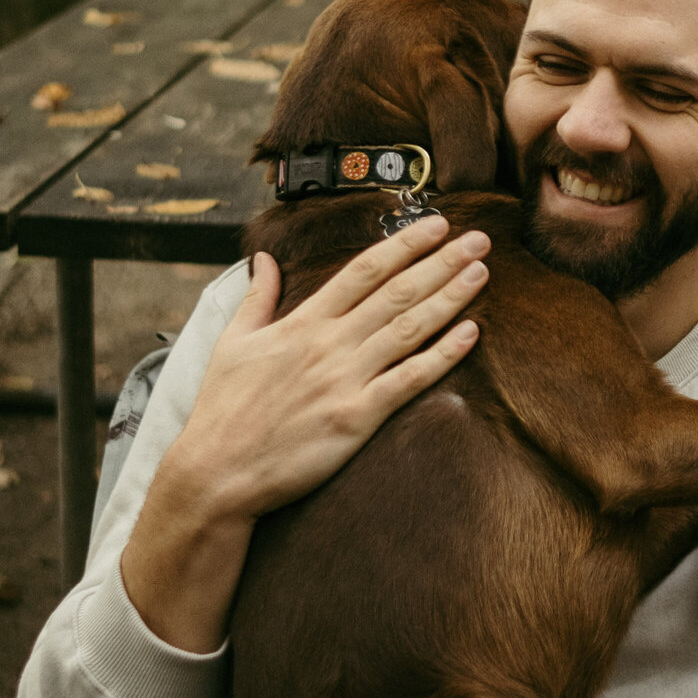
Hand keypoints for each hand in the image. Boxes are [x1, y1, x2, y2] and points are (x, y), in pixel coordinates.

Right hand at [174, 214, 490, 524]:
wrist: (217, 472)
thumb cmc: (223, 410)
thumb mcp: (231, 342)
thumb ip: (256, 298)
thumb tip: (263, 258)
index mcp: (302, 322)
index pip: (364, 270)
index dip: (404, 244)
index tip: (435, 225)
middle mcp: (329, 344)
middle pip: (397, 292)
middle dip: (441, 262)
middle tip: (478, 240)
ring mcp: (345, 380)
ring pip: (409, 329)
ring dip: (450, 298)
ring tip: (480, 274)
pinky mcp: (356, 418)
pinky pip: (409, 381)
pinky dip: (443, 355)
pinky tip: (471, 334)